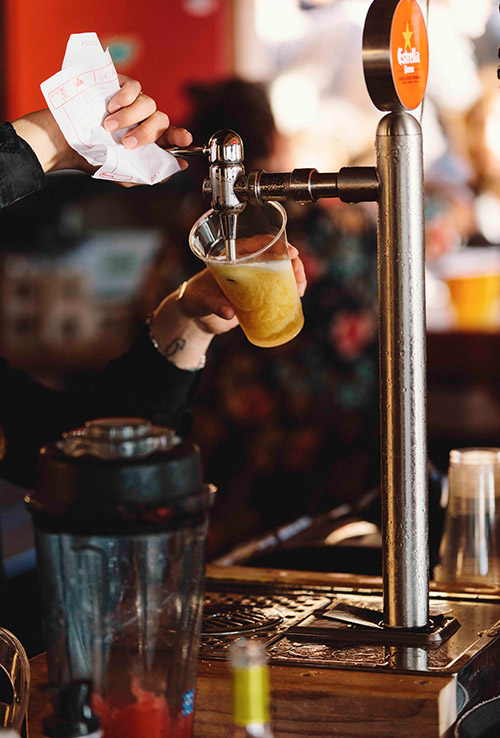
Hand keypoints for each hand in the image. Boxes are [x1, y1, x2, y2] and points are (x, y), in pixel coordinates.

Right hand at [12, 74, 191, 176]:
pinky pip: (133, 87)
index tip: (185, 140)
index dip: (180, 136)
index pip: (172, 136)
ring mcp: (131, 102)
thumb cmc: (93, 157)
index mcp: (148, 139)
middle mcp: (142, 119)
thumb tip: (175, 167)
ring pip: (149, 104)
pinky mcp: (118, 86)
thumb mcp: (123, 172)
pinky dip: (126, 98)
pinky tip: (112, 108)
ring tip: (109, 127)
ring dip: (131, 118)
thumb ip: (149, 172)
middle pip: (161, 120)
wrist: (65, 142)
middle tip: (127, 143)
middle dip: (147, 133)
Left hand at [149, 246, 306, 369]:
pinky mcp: (259, 293)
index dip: (277, 244)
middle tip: (298, 276)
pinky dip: (290, 290)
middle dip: (292, 262)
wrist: (197, 315)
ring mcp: (255, 278)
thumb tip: (229, 312)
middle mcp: (247, 264)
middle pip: (276, 255)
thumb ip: (215, 303)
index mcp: (234, 255)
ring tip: (300, 288)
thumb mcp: (204, 299)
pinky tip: (297, 296)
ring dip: (295, 276)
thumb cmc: (197, 298)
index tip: (290, 252)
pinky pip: (278, 287)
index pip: (259, 243)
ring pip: (281, 271)